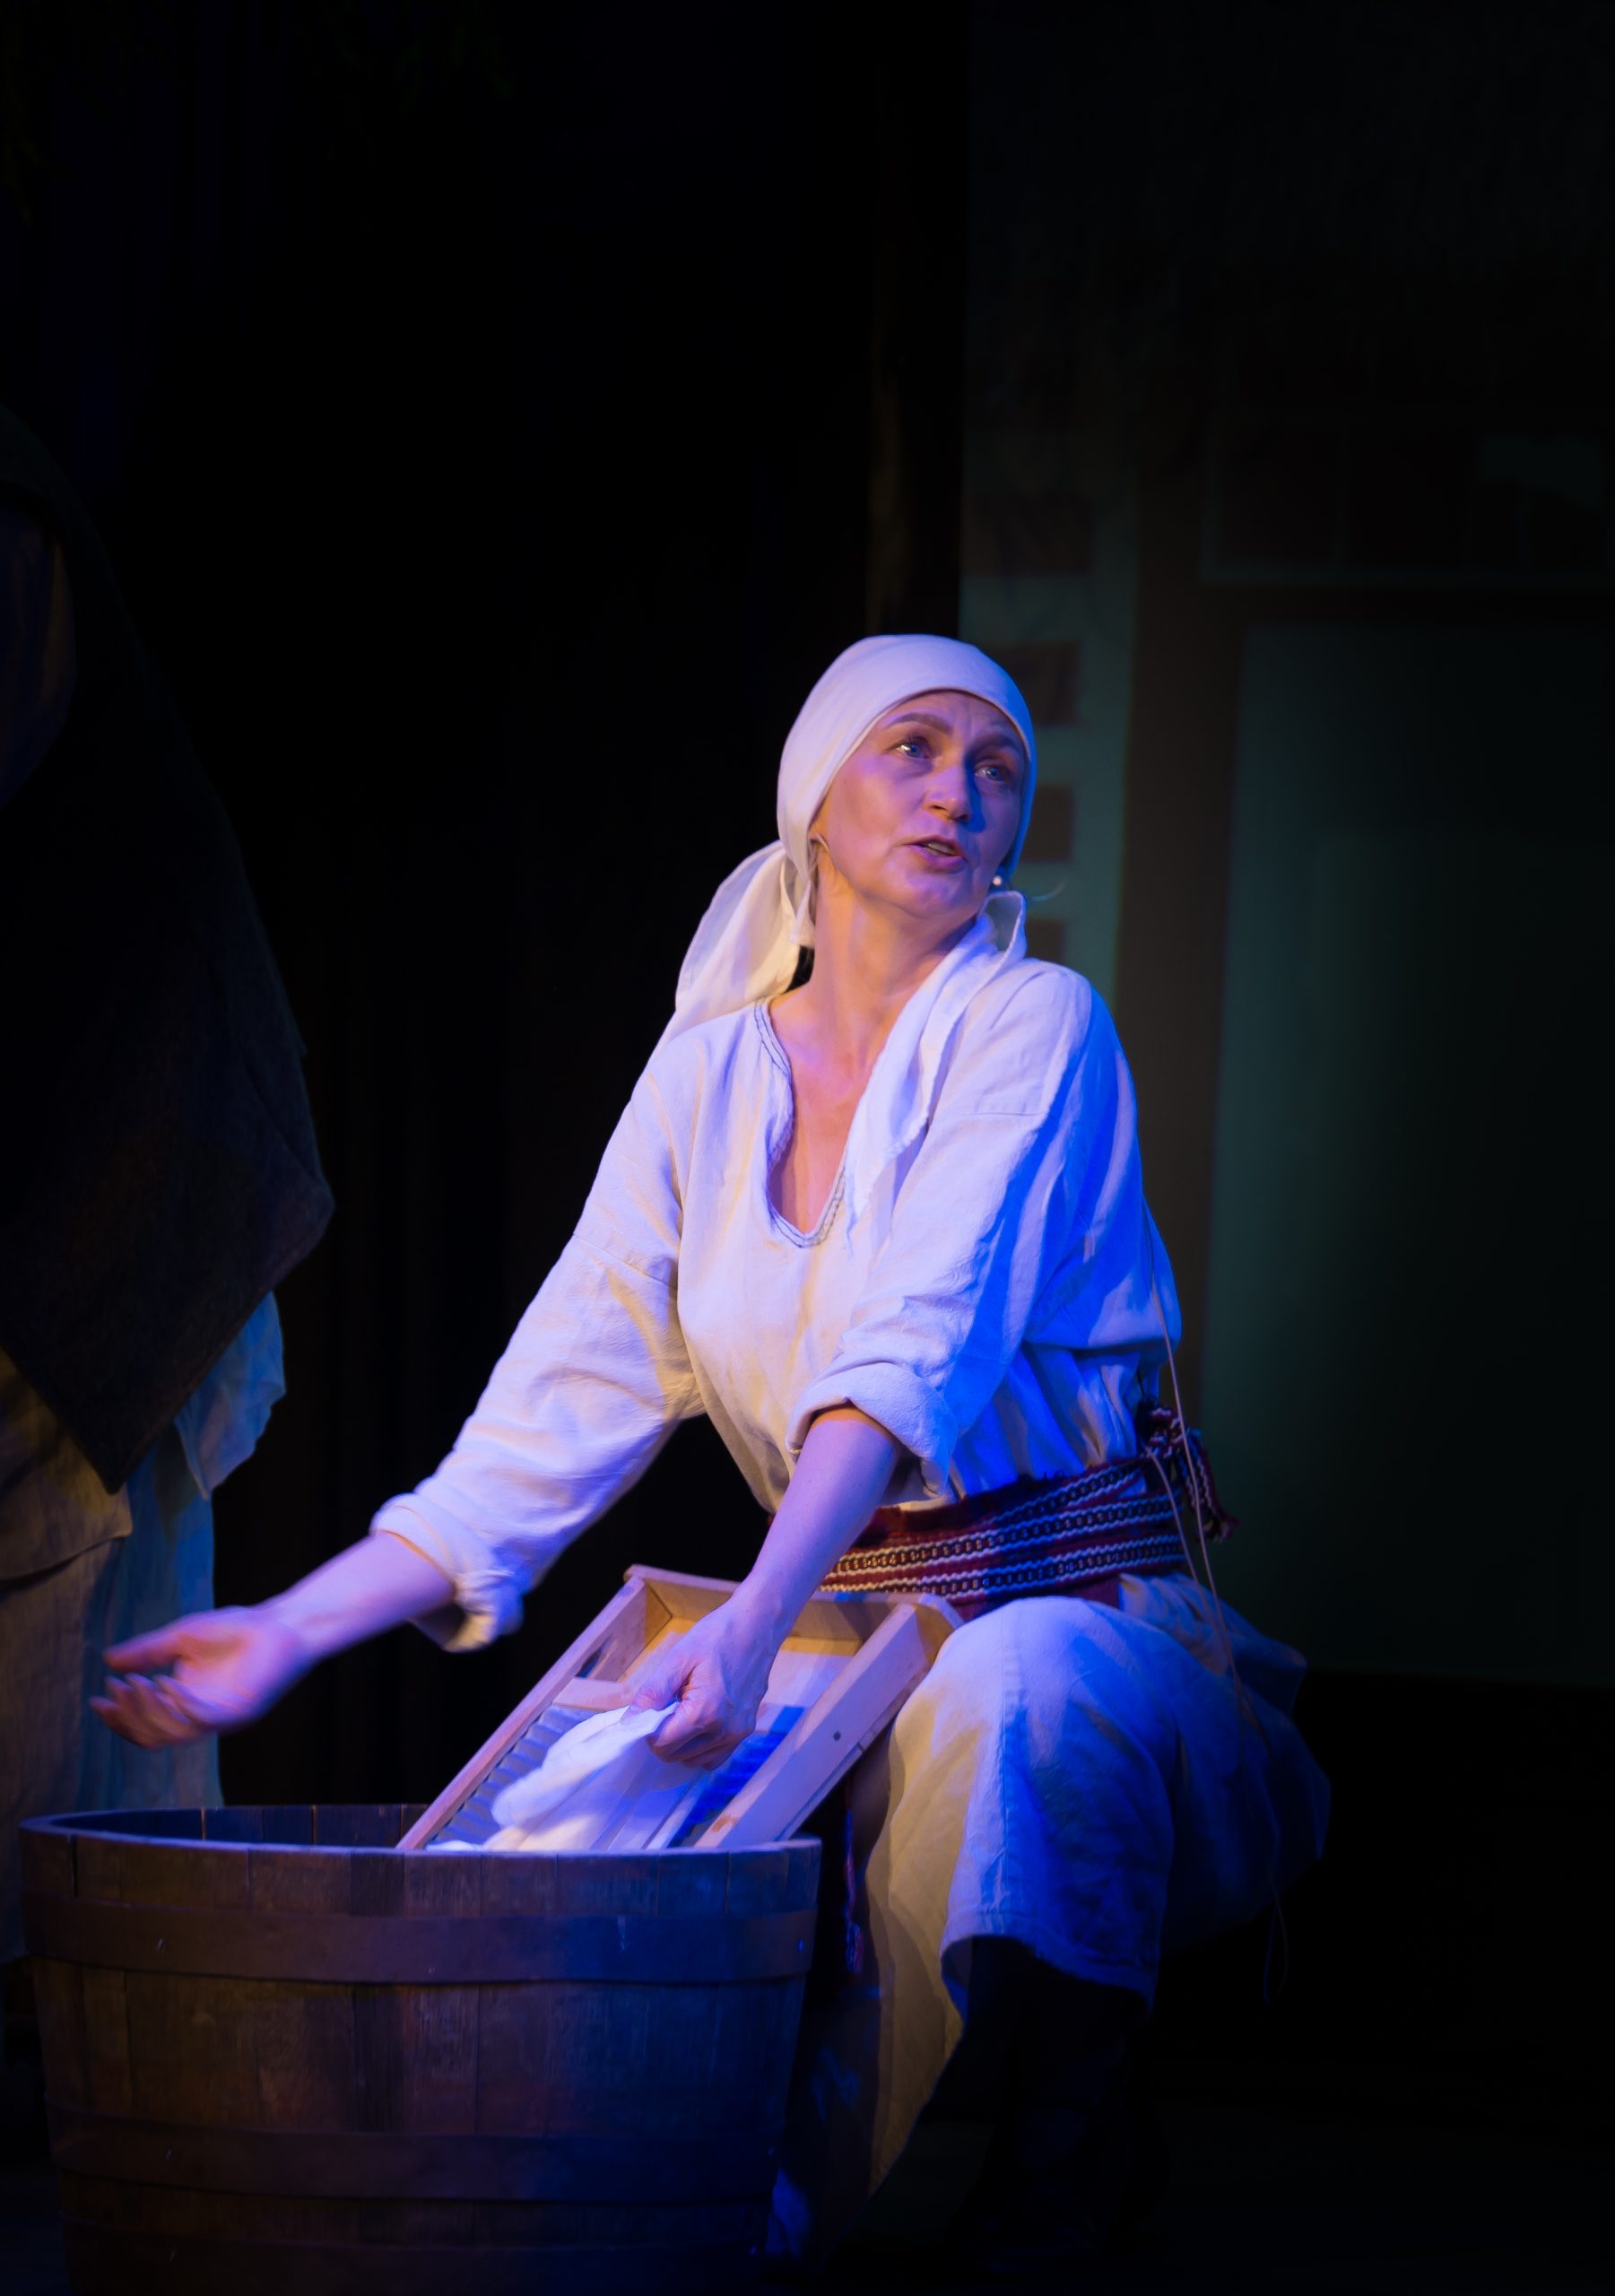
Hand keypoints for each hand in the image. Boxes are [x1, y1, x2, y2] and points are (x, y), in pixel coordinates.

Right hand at [92, 1606, 311, 1747]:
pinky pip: (202, 1720)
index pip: (145, 1726)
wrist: (280, 1623)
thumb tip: (108, 1659)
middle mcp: (201, 1717)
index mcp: (186, 1704)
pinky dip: (180, 1705)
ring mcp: (221, 1719)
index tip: (97, 1700)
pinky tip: (166, 1683)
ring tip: (136, 1681)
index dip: (119, 1719)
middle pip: (153, 1736)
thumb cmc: (236, 1629)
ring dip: (148, 1711)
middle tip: (114, 1688)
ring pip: (172, 1733)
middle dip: (128, 1716)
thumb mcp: (181, 1638)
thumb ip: (148, 1651)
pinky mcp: (240, 1712)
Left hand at [626, 1597, 782, 1769]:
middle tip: (668, 1706)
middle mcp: (724, 1730)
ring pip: (694, 1760)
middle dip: (663, 1736)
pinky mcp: (746, 1731)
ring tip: (685, 1710)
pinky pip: (715, 1757)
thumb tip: (629, 1721)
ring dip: (681, 1744)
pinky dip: (700, 1749)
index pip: (662, 1744)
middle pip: (676, 1756)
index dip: (648, 1730)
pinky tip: (698, 1724)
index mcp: (705, 1712)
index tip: (652, 1708)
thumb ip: (653, 1692)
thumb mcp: (679, 1657)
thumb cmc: (716, 1637)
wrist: (757, 1626)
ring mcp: (738, 1734)